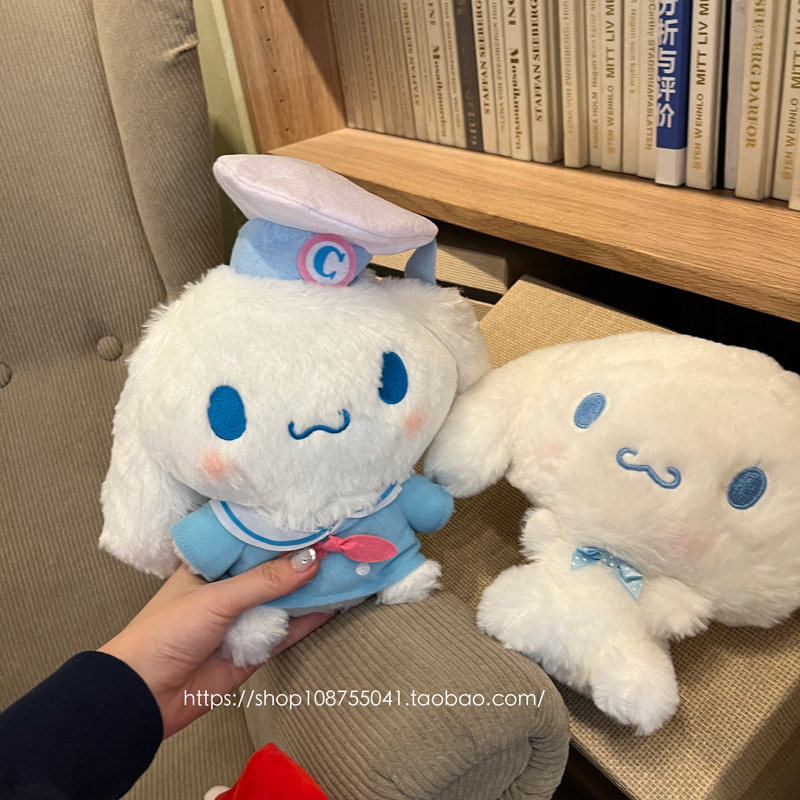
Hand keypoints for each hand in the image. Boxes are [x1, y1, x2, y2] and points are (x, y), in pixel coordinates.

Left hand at [99, 550, 327, 737]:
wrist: (144, 698)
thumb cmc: (167, 633)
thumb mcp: (216, 598)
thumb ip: (265, 581)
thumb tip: (312, 560)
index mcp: (211, 565)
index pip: (252, 540)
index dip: (281, 530)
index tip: (315, 516)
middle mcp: (230, 588)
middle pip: (274, 569)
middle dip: (303, 558)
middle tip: (341, 539)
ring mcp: (244, 618)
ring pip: (286, 598)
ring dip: (313, 586)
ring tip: (348, 566)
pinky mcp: (256, 648)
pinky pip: (289, 629)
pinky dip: (312, 618)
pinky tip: (337, 602)